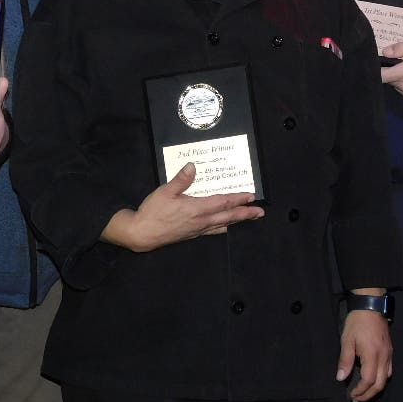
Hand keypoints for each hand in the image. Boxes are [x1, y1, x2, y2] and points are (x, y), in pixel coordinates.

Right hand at [100, 162, 263, 251]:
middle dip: (245, 213)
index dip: (238, 198)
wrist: (142, 234)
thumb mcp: (164, 192)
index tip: (251, 196)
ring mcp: (197, 229)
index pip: (223, 203)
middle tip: (260, 212)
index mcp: (196, 208)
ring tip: (249, 218)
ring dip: (238, 221)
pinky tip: (226, 227)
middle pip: (228, 217)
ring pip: (223, 225)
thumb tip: (192, 166)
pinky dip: (224, 227)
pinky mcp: (192, 235)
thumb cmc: (153, 212)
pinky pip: (213, 231)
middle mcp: (201, 221)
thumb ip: (181, 179)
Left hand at [337, 308, 392, 401]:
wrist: (371, 306)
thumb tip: (341, 378)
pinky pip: (389, 370)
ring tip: (363, 392)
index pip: (368, 380)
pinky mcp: (390, 351)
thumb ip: (345, 360)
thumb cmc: (357, 322)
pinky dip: (381, 379)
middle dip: (368, 394)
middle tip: (357, 399)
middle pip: (380, 384)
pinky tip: (373, 380)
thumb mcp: (347, 340)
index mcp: (372, 355)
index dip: (360, 390)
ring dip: (375, 389)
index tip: (351, 395)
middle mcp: (383, 357)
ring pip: (386, 379)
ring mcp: (388, 354)